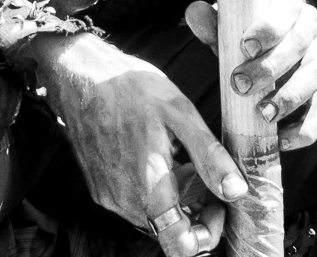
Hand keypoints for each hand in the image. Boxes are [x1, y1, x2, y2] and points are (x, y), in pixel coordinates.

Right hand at [21, 32, 245, 256]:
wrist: (79, 76)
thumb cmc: (129, 88)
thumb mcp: (179, 113)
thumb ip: (209, 156)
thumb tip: (236, 190)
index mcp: (150, 187)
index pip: (181, 245)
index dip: (207, 234)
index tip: (218, 206)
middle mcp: (126, 201)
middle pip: (170, 232)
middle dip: (195, 212)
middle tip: (206, 178)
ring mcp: (110, 196)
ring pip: (153, 218)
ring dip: (174, 202)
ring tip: (181, 162)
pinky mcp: (100, 189)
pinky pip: (134, 205)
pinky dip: (152, 193)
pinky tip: (158, 160)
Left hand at [185, 0, 316, 149]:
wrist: (264, 54)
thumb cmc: (242, 37)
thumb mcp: (226, 27)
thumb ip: (210, 21)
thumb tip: (196, 13)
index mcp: (289, 5)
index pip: (286, 8)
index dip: (269, 27)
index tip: (246, 46)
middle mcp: (313, 28)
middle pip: (302, 43)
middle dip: (272, 66)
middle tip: (241, 85)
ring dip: (292, 96)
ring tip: (264, 115)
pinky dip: (306, 126)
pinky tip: (282, 139)